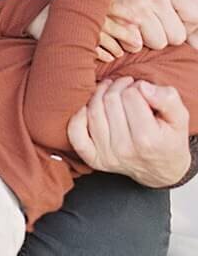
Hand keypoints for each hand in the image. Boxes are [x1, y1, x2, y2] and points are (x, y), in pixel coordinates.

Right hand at [28, 3, 129, 61]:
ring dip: (113, 47)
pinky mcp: (68, 37)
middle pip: (109, 24)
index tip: (138, 21)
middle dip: (124, 34)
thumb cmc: (61, 11)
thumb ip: (95, 7)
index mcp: (87, 3)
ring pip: (100, 38)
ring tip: (119, 53)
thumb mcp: (77, 4)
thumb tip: (117, 12)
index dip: (125, 13)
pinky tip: (107, 58)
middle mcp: (83, 14)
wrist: (34, 17)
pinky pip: (88, 48)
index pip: (111, 6)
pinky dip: (100, 54)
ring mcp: (75, 26)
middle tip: (137, 43)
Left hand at [67, 75, 191, 186]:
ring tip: (111, 91)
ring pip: (93, 111)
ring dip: (100, 94)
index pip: (131, 96)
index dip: (136, 85)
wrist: (162, 169)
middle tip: (127, 86)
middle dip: (118, 86)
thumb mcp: (180, 118)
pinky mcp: (94, 158)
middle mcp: (124, 149)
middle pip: (110, 101)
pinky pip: (75, 134)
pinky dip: (78, 116)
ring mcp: (107, 155)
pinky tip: (88, 107)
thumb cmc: (169, 139)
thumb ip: (167, 99)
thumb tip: (143, 87)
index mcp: (147, 139)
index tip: (142, 89)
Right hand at [106, 0, 197, 51]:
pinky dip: (126, 45)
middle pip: (176, 37)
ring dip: (144, 41)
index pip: (194, 17)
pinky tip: (122, 33)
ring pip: (156, 44)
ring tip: (135, 27)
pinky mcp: (117, 25)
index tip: (171, 18)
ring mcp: (133, 11)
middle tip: (150, 23)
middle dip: (164, 34)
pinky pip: (133, 48)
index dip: (184, 23)